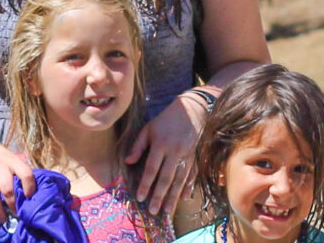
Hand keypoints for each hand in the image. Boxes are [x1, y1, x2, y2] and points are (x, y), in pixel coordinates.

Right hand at [0, 149, 35, 222]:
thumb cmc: (5, 164)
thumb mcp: (15, 164)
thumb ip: (23, 176)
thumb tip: (32, 197)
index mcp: (14, 161)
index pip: (25, 173)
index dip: (29, 186)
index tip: (29, 198)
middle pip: (6, 186)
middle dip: (12, 203)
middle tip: (16, 214)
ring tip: (3, 218)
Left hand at [125, 94, 207, 214]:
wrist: (192, 111)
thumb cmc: (165, 120)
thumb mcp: (148, 128)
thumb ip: (138, 146)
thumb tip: (127, 162)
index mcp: (161, 144)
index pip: (152, 168)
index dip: (146, 184)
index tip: (140, 198)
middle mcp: (174, 152)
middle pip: (166, 178)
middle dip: (159, 196)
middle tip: (153, 211)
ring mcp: (187, 156)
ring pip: (180, 180)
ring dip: (173, 197)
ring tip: (167, 211)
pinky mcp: (195, 157)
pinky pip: (192, 175)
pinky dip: (189, 187)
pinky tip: (184, 198)